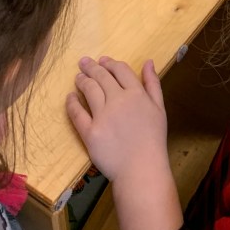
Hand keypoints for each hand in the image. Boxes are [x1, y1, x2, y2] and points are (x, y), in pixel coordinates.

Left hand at [67, 56, 169, 184]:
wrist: (141, 168)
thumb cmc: (153, 139)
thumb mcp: (159, 108)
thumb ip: (153, 84)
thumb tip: (148, 61)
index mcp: (136, 93)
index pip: (120, 70)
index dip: (110, 63)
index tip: (102, 60)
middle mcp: (118, 100)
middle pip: (102, 77)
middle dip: (92, 67)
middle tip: (83, 62)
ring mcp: (102, 115)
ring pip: (89, 90)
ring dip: (82, 80)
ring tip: (78, 77)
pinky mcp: (90, 132)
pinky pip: (77, 114)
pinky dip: (72, 103)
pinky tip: (70, 97)